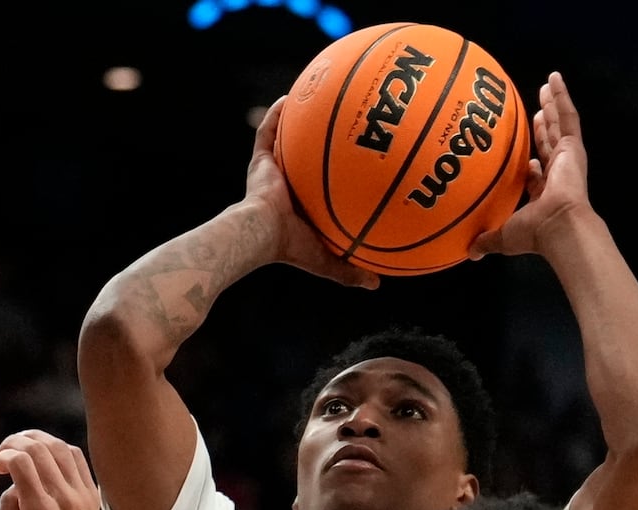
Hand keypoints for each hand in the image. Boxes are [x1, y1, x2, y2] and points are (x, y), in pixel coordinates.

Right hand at [0, 429, 100, 509]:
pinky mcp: (92, 496)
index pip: (22, 462)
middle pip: (40, 449)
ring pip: (61, 448)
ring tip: (21, 447)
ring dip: (37, 440)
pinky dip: (58, 449)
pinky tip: (44, 456)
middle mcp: (65, 500)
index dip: (4, 455)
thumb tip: (16, 480)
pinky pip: (77, 458)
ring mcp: (82, 496)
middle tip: (3, 452)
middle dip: (15, 442)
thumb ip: (6, 507)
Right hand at [243, 97, 379, 289]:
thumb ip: (350, 270)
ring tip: (314, 99)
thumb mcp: (327, 260)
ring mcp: (271, 172)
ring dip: (297, 121)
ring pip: (286, 140)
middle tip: (343, 124)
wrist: (260, 234)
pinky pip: (267, 131)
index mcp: (300, 207)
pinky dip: (276, 113)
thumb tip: (377, 285)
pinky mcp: (259, 161)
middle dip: (318, 144)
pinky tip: (291, 96)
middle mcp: (286, 186)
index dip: (332, 177)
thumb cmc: (290, 247)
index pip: (319, 188)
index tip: (351, 165)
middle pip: (304, 159)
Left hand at [471, 71, 594, 259]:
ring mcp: (567, 157)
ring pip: (559, 123)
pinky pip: (567, 116)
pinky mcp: (573, 147)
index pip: (537, 172)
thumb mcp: (503, 236)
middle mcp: (557, 172)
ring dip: (553, 104)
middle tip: (537, 108)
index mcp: (544, 192)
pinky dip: (562, 96)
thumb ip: (487, 240)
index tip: (525, 153)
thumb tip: (469, 253)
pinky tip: (554, 78)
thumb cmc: (533, 233)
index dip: (531, 163)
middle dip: (544, 125)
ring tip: (548, 85)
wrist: (558, 226)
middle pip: (549, 142)